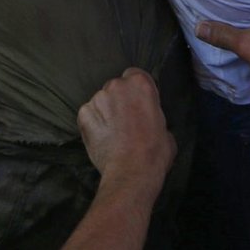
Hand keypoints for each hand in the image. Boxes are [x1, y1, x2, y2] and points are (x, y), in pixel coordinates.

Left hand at [77, 69, 175, 198]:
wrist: (131, 174)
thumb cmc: (155, 153)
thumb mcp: (166, 129)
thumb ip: (154, 115)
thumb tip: (149, 120)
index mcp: (140, 84)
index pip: (135, 76)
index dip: (136, 91)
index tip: (138, 105)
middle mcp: (117, 85)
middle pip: (116, 87)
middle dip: (119, 101)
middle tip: (125, 122)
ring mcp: (98, 98)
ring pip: (101, 101)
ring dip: (105, 112)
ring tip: (112, 134)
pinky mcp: (83, 114)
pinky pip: (88, 115)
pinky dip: (93, 124)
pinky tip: (101, 138)